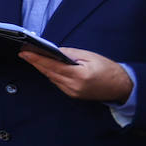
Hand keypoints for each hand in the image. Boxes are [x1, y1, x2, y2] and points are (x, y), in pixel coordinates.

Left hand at [18, 47, 134, 103]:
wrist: (120, 86)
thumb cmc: (108, 69)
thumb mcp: (89, 56)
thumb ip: (69, 54)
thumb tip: (53, 51)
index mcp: (79, 75)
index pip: (52, 66)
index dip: (37, 59)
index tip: (25, 53)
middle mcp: (73, 86)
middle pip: (49, 72)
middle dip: (36, 62)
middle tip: (24, 52)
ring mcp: (72, 92)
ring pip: (51, 78)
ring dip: (42, 68)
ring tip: (32, 57)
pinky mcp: (72, 94)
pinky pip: (57, 82)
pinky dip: (51, 74)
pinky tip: (46, 67)